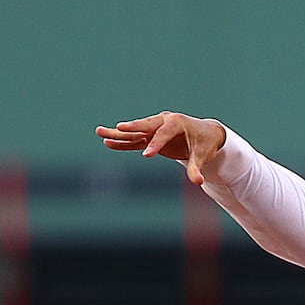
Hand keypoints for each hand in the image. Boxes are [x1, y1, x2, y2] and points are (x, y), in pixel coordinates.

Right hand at [95, 112, 226, 186]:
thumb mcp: (202, 156)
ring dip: (118, 132)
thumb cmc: (204, 144)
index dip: (156, 144)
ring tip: (99, 131)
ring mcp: (155, 128)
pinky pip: (134, 140)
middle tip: (118, 128)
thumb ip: (197, 168)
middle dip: (131, 128)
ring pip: (135, 132)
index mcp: (178, 123)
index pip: (165, 134)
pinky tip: (107, 142)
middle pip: (145, 125)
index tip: (147, 155)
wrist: (205, 134)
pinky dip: (122, 142)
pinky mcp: (150, 136)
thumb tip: (198, 182)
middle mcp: (164, 121)